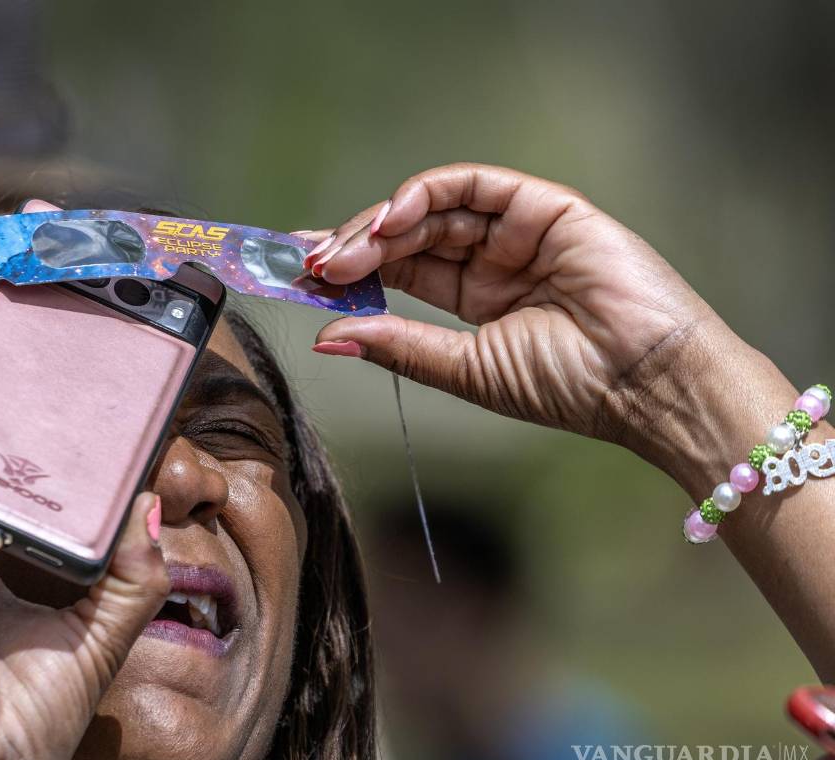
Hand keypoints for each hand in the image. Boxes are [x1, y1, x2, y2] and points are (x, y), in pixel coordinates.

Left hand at [309, 162, 746, 470]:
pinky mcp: (543, 206)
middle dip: (351, 247)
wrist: (647, 384)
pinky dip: (425, 196)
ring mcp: (516, 230)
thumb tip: (328, 337)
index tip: (299, 278)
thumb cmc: (571, 387)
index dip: (348, 272)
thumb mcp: (467, 370)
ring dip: (378, 225)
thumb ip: (400, 347)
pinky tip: (389, 222)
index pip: (398, 272)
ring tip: (339, 254)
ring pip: (431, 209)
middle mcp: (492, 258)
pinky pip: (473, 185)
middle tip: (307, 266)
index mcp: (475, 297)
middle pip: (406, 237)